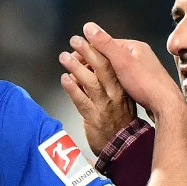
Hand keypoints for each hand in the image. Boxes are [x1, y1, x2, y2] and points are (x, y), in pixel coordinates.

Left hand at [59, 24, 139, 153]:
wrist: (122, 147)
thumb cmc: (118, 120)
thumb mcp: (119, 97)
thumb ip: (106, 81)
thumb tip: (88, 64)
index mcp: (122, 86)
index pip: (112, 63)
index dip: (99, 49)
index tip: (88, 38)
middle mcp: (115, 94)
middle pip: (103, 68)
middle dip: (88, 51)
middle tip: (75, 40)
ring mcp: (105, 105)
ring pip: (90, 82)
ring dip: (76, 67)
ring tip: (64, 57)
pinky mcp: (94, 117)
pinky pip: (81, 100)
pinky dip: (72, 88)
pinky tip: (65, 79)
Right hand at [76, 22, 186, 120]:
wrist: (166, 106)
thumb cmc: (147, 84)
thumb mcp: (121, 62)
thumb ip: (105, 44)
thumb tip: (89, 27)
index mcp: (135, 47)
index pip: (106, 43)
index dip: (88, 50)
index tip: (74, 57)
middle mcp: (140, 56)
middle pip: (110, 55)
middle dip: (94, 61)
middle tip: (77, 70)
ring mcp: (142, 70)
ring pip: (115, 68)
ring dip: (102, 72)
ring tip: (88, 80)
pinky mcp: (142, 83)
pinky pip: (122, 79)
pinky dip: (111, 82)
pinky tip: (106, 89)